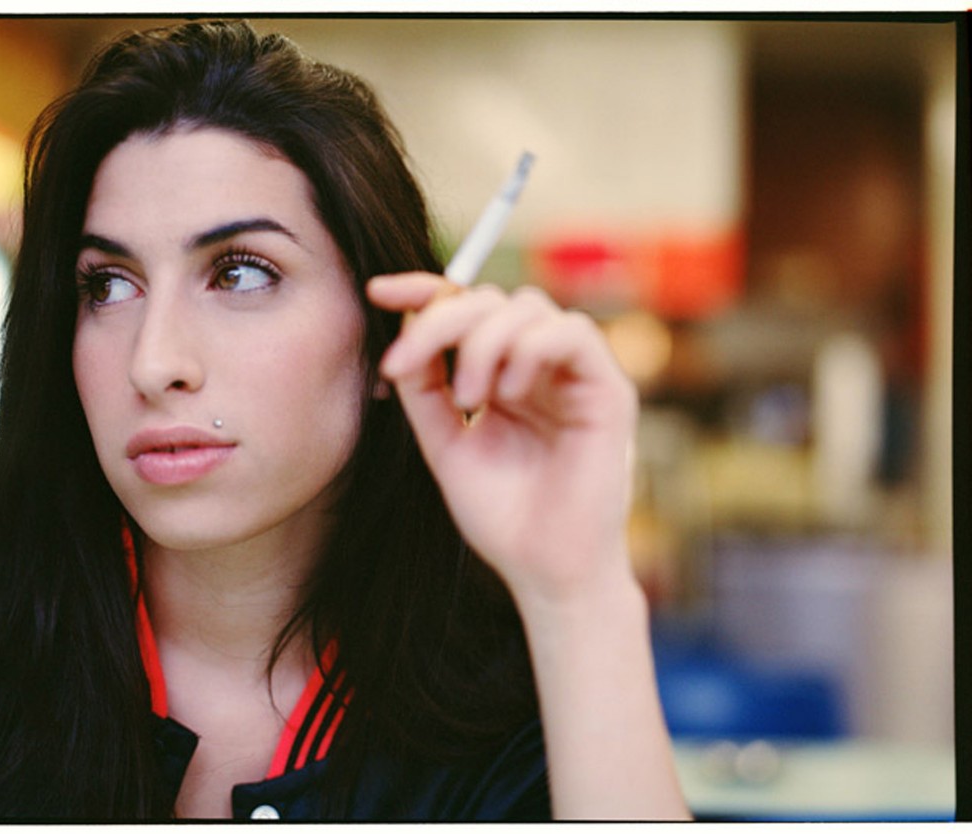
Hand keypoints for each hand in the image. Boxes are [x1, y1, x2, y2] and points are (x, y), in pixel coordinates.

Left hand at [367, 272, 638, 605]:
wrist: (546, 573)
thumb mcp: (446, 444)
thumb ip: (426, 389)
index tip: (377, 292)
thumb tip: (402, 332)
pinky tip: (506, 393)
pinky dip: (530, 349)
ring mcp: (576, 376)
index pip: (469, 310)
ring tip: (469, 399)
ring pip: (528, 307)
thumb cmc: (503, 517)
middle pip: (492, 300)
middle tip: (408, 365)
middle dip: (441, 321)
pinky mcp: (609, 390)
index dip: (425, 290)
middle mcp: (541, 368)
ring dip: (483, 341)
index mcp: (505, 376)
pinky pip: (572, 333)